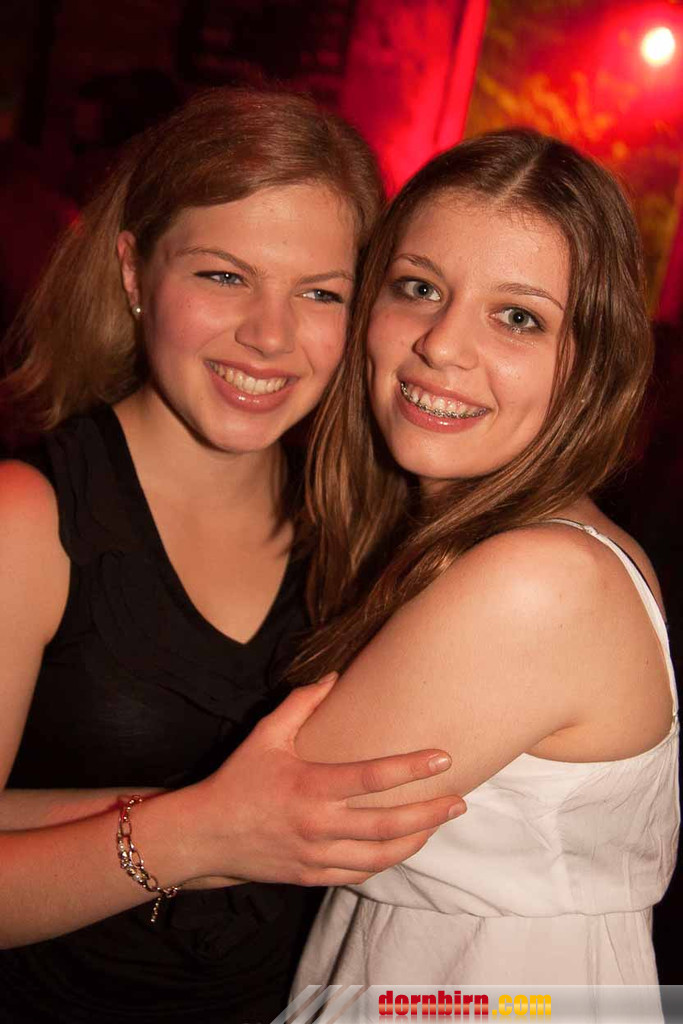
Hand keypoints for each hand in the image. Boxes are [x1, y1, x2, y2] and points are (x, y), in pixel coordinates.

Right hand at [191, 674, 465, 885]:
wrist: (205, 835)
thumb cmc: (238, 780)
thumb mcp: (265, 735)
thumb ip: (301, 704)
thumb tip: (334, 675)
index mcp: (311, 787)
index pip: (373, 778)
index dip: (411, 767)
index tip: (443, 758)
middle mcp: (319, 825)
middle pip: (388, 825)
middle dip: (430, 814)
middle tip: (459, 801)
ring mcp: (317, 855)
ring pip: (380, 857)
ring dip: (416, 841)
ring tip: (438, 824)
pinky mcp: (312, 876)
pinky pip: (359, 873)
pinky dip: (386, 861)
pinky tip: (403, 847)